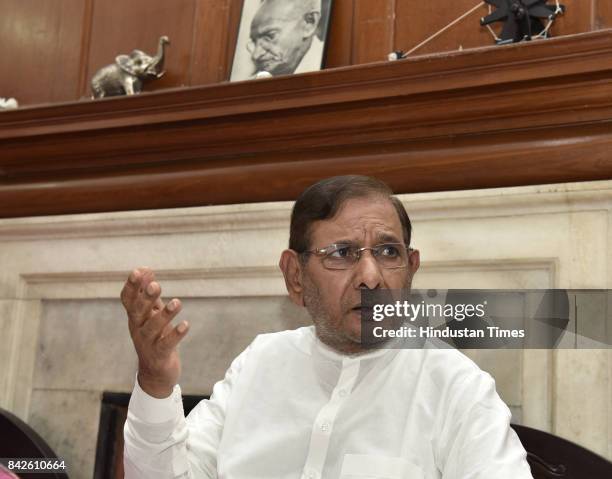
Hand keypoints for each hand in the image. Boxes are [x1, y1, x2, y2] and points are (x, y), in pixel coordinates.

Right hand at [121, 267, 188, 397]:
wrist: (156, 373)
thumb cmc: (154, 338)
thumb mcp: (151, 315)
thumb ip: (149, 295)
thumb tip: (147, 270)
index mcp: (135, 317)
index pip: (128, 299)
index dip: (132, 285)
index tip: (140, 270)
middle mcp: (138, 329)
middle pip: (138, 311)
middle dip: (146, 297)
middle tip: (156, 285)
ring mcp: (147, 343)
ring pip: (153, 327)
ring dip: (165, 314)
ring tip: (177, 302)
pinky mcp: (159, 355)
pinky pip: (166, 344)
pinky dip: (176, 334)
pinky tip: (185, 325)